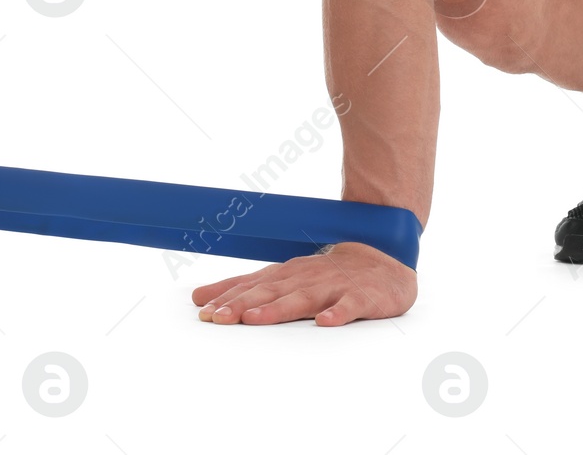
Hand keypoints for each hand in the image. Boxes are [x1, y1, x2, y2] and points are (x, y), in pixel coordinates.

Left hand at [192, 241, 416, 325]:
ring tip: (255, 319)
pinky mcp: (361, 296)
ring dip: (278, 309)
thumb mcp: (286, 279)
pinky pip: (349, 306)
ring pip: (303, 298)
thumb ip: (245, 289)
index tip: (203, 309)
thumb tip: (199, 298)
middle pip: (270, 291)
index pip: (252, 285)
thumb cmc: (328, 274)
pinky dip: (337, 314)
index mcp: (287, 275)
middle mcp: (305, 278)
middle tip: (217, 317)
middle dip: (242, 304)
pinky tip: (325, 323)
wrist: (383, 259)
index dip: (227, 297)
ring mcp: (333, 286)